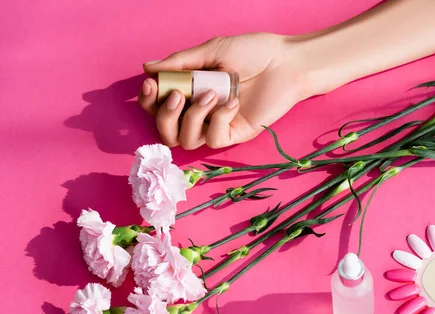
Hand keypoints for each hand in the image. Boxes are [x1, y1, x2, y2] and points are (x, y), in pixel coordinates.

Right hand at [138, 33, 308, 149]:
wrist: (286, 62)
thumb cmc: (254, 53)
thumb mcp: (212, 51)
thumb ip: (181, 62)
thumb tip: (147, 67)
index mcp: (191, 90)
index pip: (158, 106)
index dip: (148, 101)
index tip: (151, 84)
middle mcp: (201, 111)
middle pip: (167, 132)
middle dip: (165, 116)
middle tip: (178, 95)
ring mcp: (217, 124)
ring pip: (187, 140)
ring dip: (192, 117)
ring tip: (211, 94)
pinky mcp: (236, 133)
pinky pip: (214, 139)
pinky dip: (218, 120)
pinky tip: (233, 102)